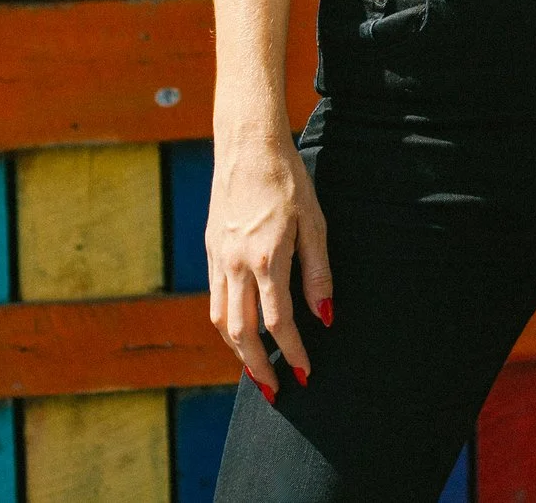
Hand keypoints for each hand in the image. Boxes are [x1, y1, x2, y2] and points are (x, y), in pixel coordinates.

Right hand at [207, 130, 332, 399]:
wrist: (247, 145)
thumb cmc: (288, 180)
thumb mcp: (315, 223)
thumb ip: (318, 272)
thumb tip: (325, 315)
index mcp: (267, 258)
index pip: (278, 322)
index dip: (294, 352)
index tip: (306, 372)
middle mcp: (236, 264)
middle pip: (241, 333)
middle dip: (258, 367)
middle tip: (275, 391)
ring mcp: (218, 257)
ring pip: (221, 319)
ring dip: (237, 351)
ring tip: (257, 369)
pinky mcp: (210, 249)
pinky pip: (214, 298)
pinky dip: (225, 323)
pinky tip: (239, 330)